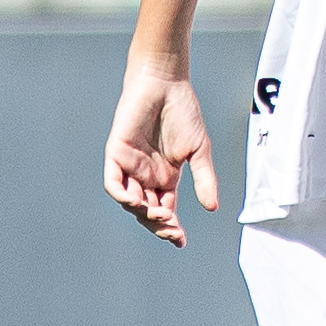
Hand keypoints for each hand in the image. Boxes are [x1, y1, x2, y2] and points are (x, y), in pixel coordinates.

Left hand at [104, 59, 218, 248]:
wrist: (166, 84)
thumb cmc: (183, 112)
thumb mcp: (199, 151)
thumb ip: (204, 179)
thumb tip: (212, 207)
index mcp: (166, 178)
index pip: (165, 210)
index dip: (171, 228)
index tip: (181, 241)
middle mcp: (146, 176)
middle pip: (147, 212)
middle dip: (159, 225)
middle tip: (173, 231)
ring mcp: (130, 167)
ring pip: (130, 202)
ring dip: (144, 213)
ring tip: (162, 215)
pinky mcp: (116, 154)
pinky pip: (113, 183)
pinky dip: (122, 196)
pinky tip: (137, 202)